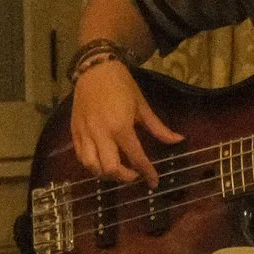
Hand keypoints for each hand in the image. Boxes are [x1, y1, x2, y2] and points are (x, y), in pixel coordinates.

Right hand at [68, 60, 177, 185]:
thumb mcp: (143, 106)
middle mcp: (100, 134)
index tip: (154, 183)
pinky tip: (102, 162)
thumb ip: (159, 128)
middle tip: (135, 174)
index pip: (136, 158)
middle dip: (124, 177)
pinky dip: (91, 165)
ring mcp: (84, 133)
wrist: (95, 69)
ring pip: (91, 166)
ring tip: (118, 170)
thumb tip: (179, 140)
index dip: (147, 173)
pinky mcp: (74, 131)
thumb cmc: (122, 86)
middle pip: (109, 169)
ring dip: (105, 174)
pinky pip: (80, 156)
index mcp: (120, 128)